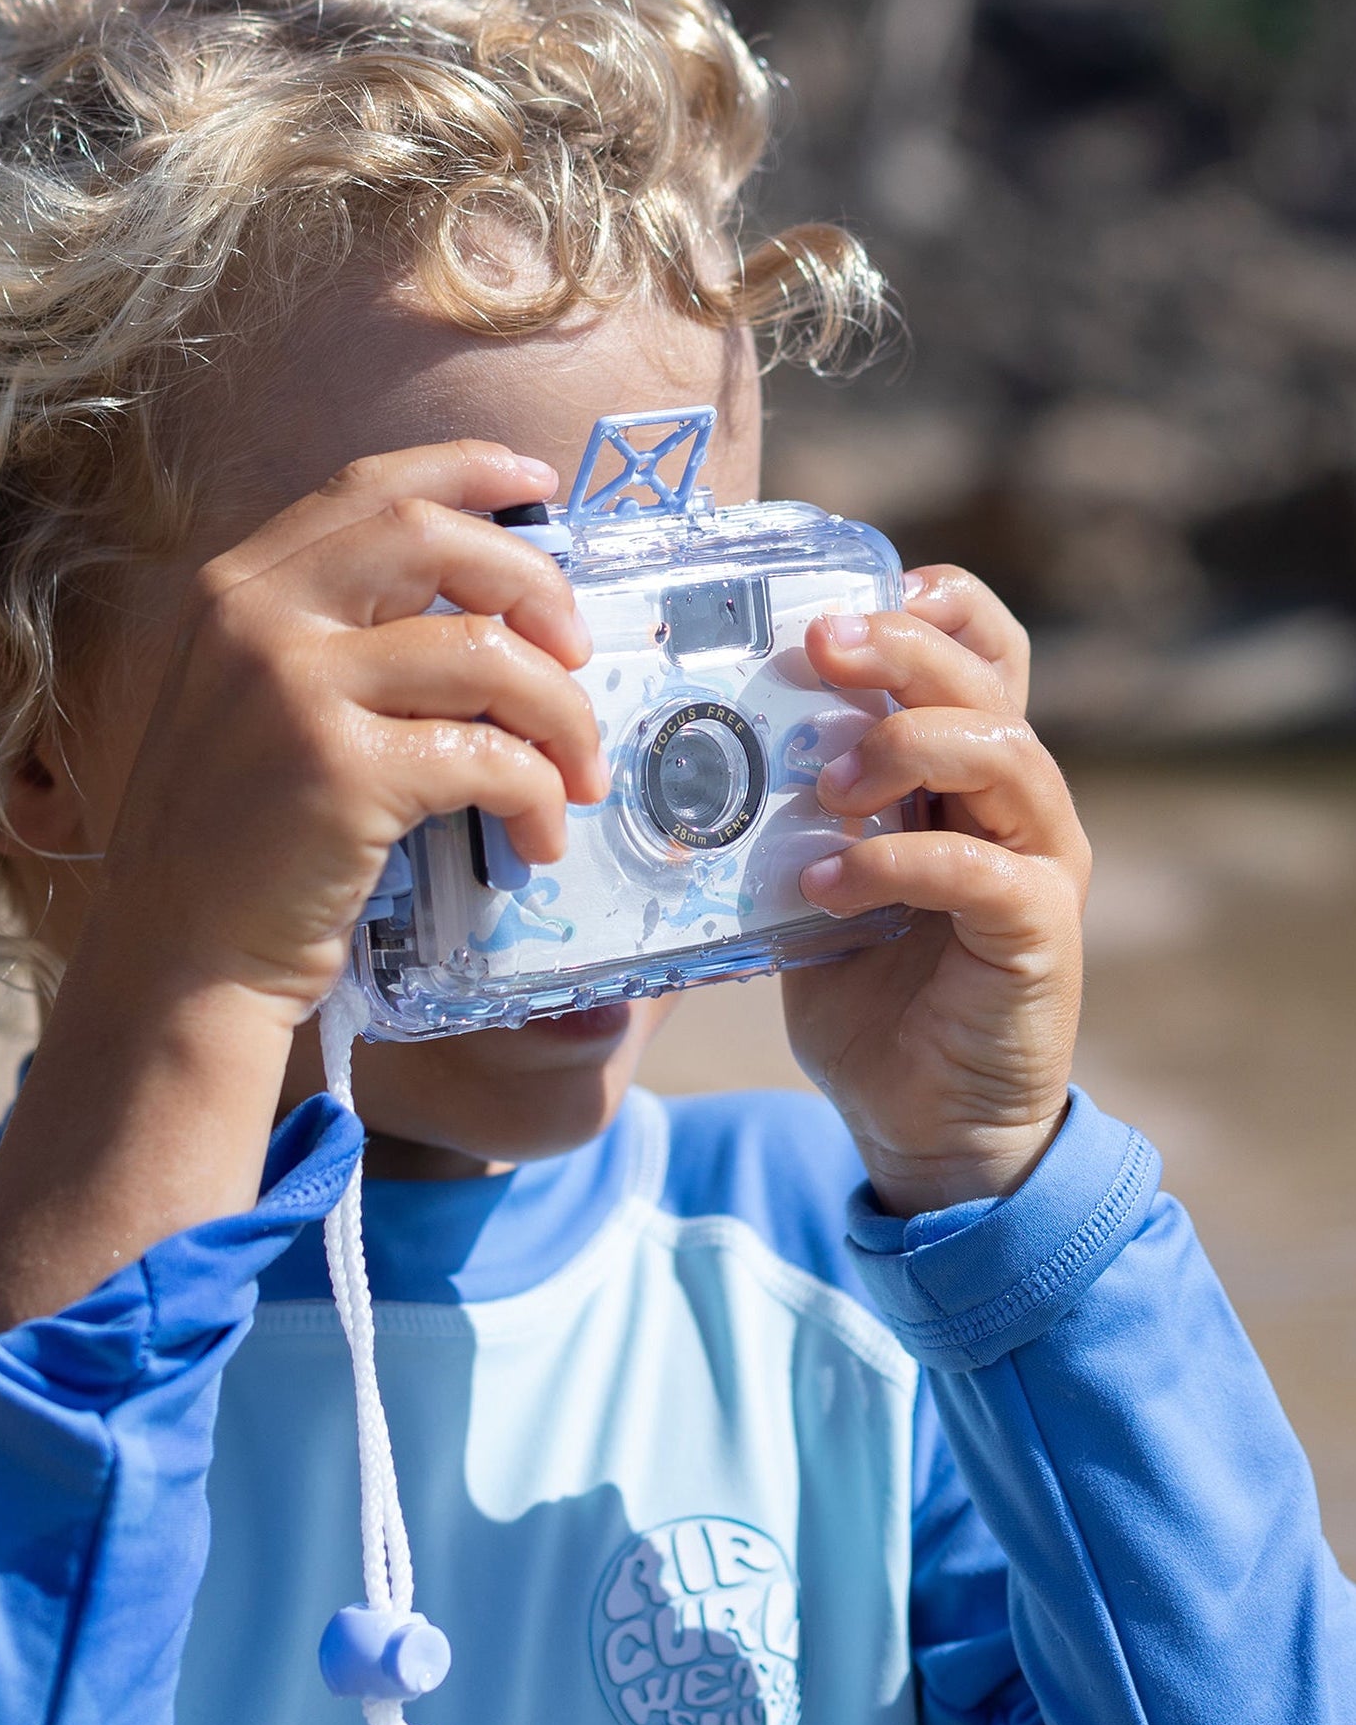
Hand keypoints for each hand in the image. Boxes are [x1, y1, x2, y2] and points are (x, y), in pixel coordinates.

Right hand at [0, 441, 602, 1331]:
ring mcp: (293, 688)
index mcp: (238, 589)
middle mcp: (256, 617)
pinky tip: (536, 839)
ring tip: (579, 775)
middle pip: (432, 539)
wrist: (179, 961)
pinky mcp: (339, 771)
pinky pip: (487, 756)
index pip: (369, 489)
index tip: (539, 485)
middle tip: (580, 652)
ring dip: (561, 714)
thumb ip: (334, 641)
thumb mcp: (256, 709)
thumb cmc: (232, 847)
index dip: (468, 473)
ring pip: (486, 652)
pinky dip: (537, 795)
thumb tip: (487, 614)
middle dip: (534, 583)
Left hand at [785, 567, 1089, 1217]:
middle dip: (902, 648)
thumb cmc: (869, 1001)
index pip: (981, 653)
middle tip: (820, 647)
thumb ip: (786, 824)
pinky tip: (825, 886)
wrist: (923, 1125)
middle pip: (987, 681)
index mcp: (967, 778)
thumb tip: (686, 757)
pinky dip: (894, 864)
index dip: (934, 607)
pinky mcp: (1038, 933)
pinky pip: (979, 871)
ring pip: (1002, 753)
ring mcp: (1039, 865)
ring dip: (905, 747)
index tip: (845, 599)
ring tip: (823, 786)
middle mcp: (1017, 805)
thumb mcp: (813, 891)